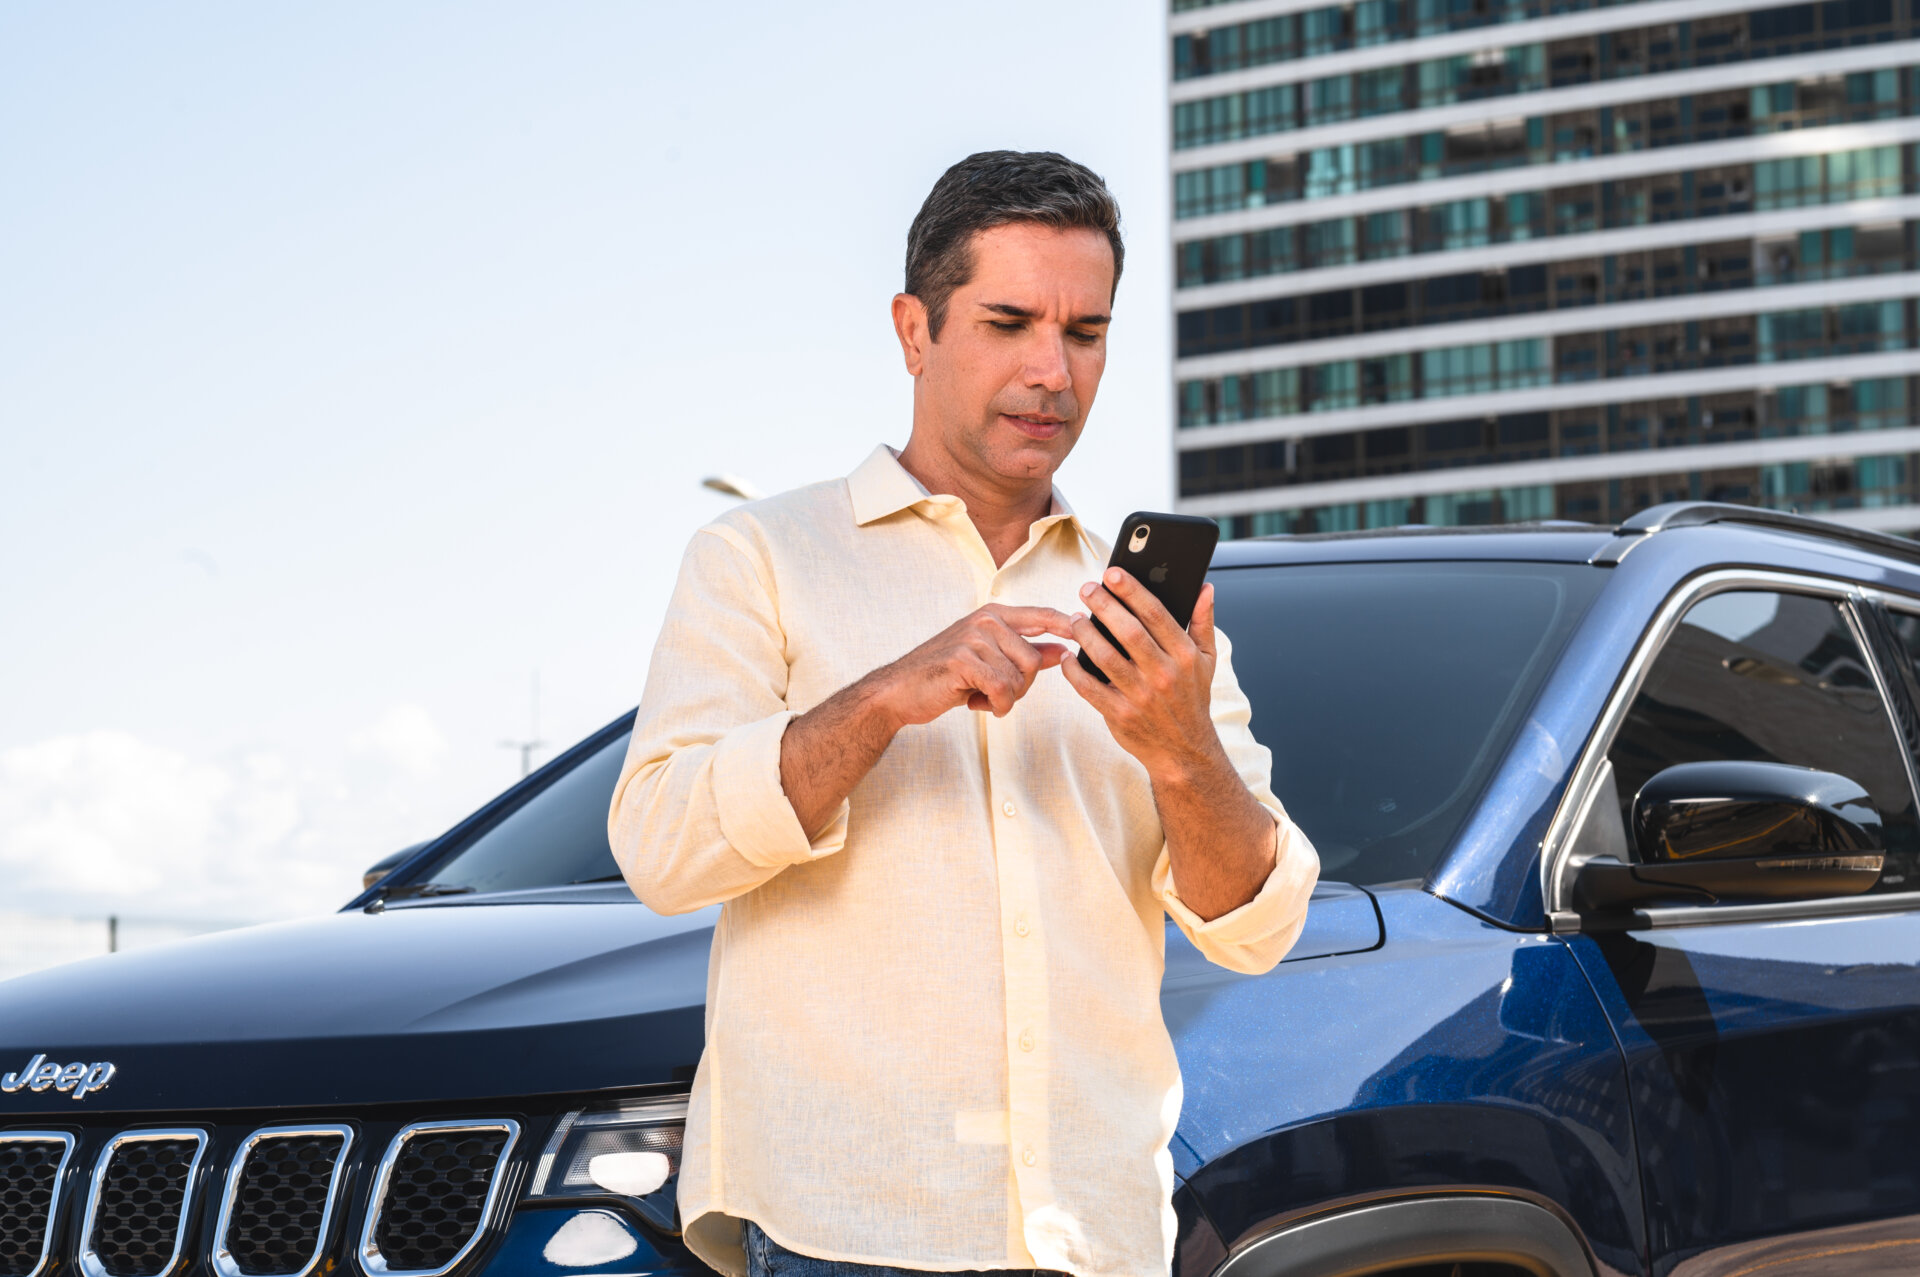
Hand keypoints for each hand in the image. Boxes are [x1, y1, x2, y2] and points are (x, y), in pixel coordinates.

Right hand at [877, 604, 1074, 724]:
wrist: (899, 691)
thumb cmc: (943, 676)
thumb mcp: (988, 661)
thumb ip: (1025, 653)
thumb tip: (1063, 650)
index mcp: (992, 615)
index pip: (1039, 616)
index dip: (1064, 623)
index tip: (1082, 629)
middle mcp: (985, 620)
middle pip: (1033, 660)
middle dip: (1022, 687)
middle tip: (997, 694)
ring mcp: (973, 637)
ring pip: (1017, 678)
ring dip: (1004, 699)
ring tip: (980, 696)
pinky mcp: (963, 660)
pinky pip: (1001, 689)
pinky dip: (995, 706)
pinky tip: (977, 704)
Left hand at [1061, 569, 1224, 778]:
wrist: (1184, 751)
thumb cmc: (1192, 699)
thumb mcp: (1207, 660)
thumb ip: (1203, 621)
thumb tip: (1205, 587)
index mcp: (1184, 655)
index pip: (1156, 613)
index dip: (1132, 590)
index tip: (1112, 573)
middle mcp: (1163, 674)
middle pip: (1128, 631)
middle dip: (1104, 605)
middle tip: (1086, 589)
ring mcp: (1141, 696)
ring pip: (1105, 656)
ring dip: (1085, 634)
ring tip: (1075, 619)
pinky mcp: (1120, 715)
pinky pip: (1089, 688)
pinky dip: (1074, 671)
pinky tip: (1067, 657)